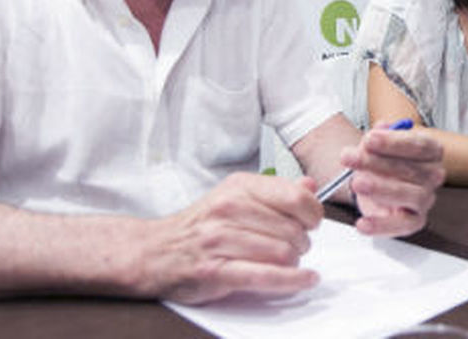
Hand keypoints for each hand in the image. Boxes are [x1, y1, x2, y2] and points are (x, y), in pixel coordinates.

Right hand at [144, 172, 324, 304]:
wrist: (154, 251)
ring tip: (286, 262)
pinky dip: (291, 281)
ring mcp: (220, 240)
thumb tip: (311, 186)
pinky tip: (305, 279)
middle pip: (293, 229)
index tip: (312, 222)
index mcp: (239, 187)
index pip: (296, 197)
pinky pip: (265, 276)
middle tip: (294, 247)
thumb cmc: (200, 226)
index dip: (313, 213)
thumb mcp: (236, 197)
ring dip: (293, 262)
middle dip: (302, 242)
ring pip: (282, 252)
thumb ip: (275, 192)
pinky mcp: (215, 270)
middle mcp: (229, 209)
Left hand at [343, 123, 444, 236]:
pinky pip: (403, 226)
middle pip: (414, 170)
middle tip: (351, 158)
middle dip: (379, 163)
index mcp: (431, 151)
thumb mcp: (376, 143)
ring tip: (357, 183)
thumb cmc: (380, 161)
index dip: (394, 143)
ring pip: (414, 196)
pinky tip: (362, 222)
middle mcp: (433, 175)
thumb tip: (381, 128)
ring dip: (382, 189)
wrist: (373, 184)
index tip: (369, 139)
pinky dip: (381, 226)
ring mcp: (425, 199)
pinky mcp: (415, 221)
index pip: (421, 146)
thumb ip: (378, 136)